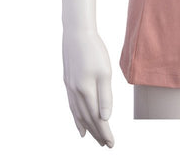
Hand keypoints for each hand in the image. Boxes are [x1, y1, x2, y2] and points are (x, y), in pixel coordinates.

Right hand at [62, 29, 114, 147]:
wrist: (76, 34)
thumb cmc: (94, 51)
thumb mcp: (104, 72)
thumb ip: (105, 96)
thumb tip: (105, 118)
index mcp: (86, 91)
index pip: (97, 118)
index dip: (104, 132)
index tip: (111, 144)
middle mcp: (76, 93)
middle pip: (87, 119)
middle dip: (97, 133)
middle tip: (106, 145)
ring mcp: (70, 89)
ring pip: (78, 114)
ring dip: (87, 128)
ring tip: (93, 139)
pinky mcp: (68, 83)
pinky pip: (72, 106)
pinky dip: (76, 118)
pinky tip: (79, 123)